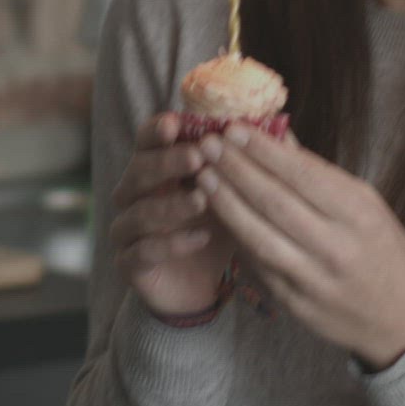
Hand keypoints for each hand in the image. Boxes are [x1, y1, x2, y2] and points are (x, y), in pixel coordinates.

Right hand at [110, 113, 233, 317]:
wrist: (204, 282)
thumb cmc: (217, 225)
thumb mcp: (233, 191)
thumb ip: (245, 160)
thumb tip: (277, 124)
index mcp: (154, 169)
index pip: (146, 141)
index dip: (156, 131)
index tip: (175, 123)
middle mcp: (133, 196)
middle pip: (137, 171)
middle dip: (166, 162)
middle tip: (198, 157)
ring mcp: (127, 230)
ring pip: (138, 212)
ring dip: (171, 204)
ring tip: (202, 199)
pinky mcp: (129, 264)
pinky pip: (142, 251)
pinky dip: (171, 244)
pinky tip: (201, 238)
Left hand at [199, 126, 404, 370]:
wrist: (400, 318)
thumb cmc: (382, 250)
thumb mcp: (366, 204)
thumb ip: (320, 174)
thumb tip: (278, 135)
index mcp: (359, 215)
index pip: (303, 176)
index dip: (264, 151)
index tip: (234, 128)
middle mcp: (336, 248)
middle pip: (275, 203)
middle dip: (236, 170)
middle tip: (209, 144)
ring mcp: (313, 280)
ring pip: (258, 237)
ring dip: (226, 204)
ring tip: (203, 176)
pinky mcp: (295, 304)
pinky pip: (258, 266)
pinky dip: (236, 237)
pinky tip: (217, 214)